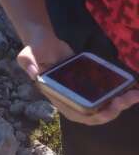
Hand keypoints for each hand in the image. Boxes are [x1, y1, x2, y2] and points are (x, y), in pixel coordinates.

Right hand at [19, 32, 138, 125]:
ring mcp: (80, 90)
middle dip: (112, 110)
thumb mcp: (26, 55)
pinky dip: (116, 91)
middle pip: (94, 112)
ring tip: (134, 95)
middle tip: (126, 100)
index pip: (77, 114)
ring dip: (119, 102)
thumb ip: (28, 63)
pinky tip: (128, 85)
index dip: (92, 117)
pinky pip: (103, 90)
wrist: (42, 38)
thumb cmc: (34, 48)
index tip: (106, 112)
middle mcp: (71, 97)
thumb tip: (35, 74)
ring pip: (102, 103)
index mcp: (58, 96)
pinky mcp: (87, 80)